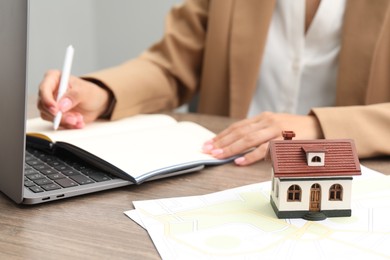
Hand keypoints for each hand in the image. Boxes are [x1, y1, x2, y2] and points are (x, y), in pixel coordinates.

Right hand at [37, 70, 110, 128]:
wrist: (96, 104)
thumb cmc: (90, 92)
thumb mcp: (85, 91)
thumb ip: (73, 96)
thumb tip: (61, 105)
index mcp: (54, 78)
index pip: (44, 89)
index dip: (47, 100)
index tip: (56, 110)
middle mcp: (49, 90)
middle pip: (43, 105)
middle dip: (59, 115)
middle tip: (73, 119)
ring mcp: (51, 103)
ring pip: (49, 116)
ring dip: (65, 120)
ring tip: (79, 119)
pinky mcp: (55, 114)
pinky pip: (56, 123)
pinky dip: (68, 125)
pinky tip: (78, 123)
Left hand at [202, 112, 322, 165]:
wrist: (318, 126)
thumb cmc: (294, 129)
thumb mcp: (274, 125)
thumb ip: (259, 131)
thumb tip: (238, 143)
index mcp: (263, 118)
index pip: (238, 126)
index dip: (222, 135)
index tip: (209, 143)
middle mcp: (267, 121)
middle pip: (239, 132)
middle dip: (222, 142)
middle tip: (208, 150)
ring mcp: (275, 130)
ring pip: (249, 139)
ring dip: (231, 148)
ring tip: (218, 155)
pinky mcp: (283, 140)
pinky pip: (264, 149)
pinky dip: (251, 156)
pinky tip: (239, 161)